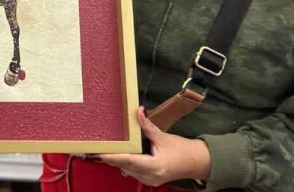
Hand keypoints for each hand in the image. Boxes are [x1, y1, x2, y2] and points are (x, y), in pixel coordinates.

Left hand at [96, 107, 210, 186]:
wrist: (197, 162)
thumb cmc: (182, 150)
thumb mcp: (163, 137)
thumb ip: (147, 126)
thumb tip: (138, 111)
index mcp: (154, 166)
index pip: (128, 160)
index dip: (113, 157)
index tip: (99, 152)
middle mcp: (150, 176)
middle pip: (125, 166)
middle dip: (112, 158)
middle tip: (96, 148)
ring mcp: (150, 180)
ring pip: (128, 170)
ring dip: (117, 161)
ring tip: (104, 151)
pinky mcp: (150, 180)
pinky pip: (134, 172)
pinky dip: (126, 164)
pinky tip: (118, 156)